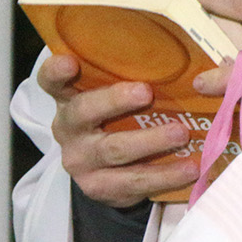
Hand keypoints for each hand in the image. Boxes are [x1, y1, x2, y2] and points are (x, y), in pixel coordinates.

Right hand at [38, 53, 206, 207]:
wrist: (109, 171)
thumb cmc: (118, 118)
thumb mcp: (115, 94)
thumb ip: (130, 75)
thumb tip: (190, 54)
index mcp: (68, 97)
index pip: (51, 81)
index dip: (56, 72)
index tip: (70, 62)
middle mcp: (68, 128)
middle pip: (84, 111)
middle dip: (114, 100)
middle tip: (146, 92)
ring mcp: (81, 160)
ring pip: (114, 149)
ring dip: (150, 140)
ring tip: (181, 133)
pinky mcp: (99, 187)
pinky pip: (135, 181)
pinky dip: (166, 174)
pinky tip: (190, 167)